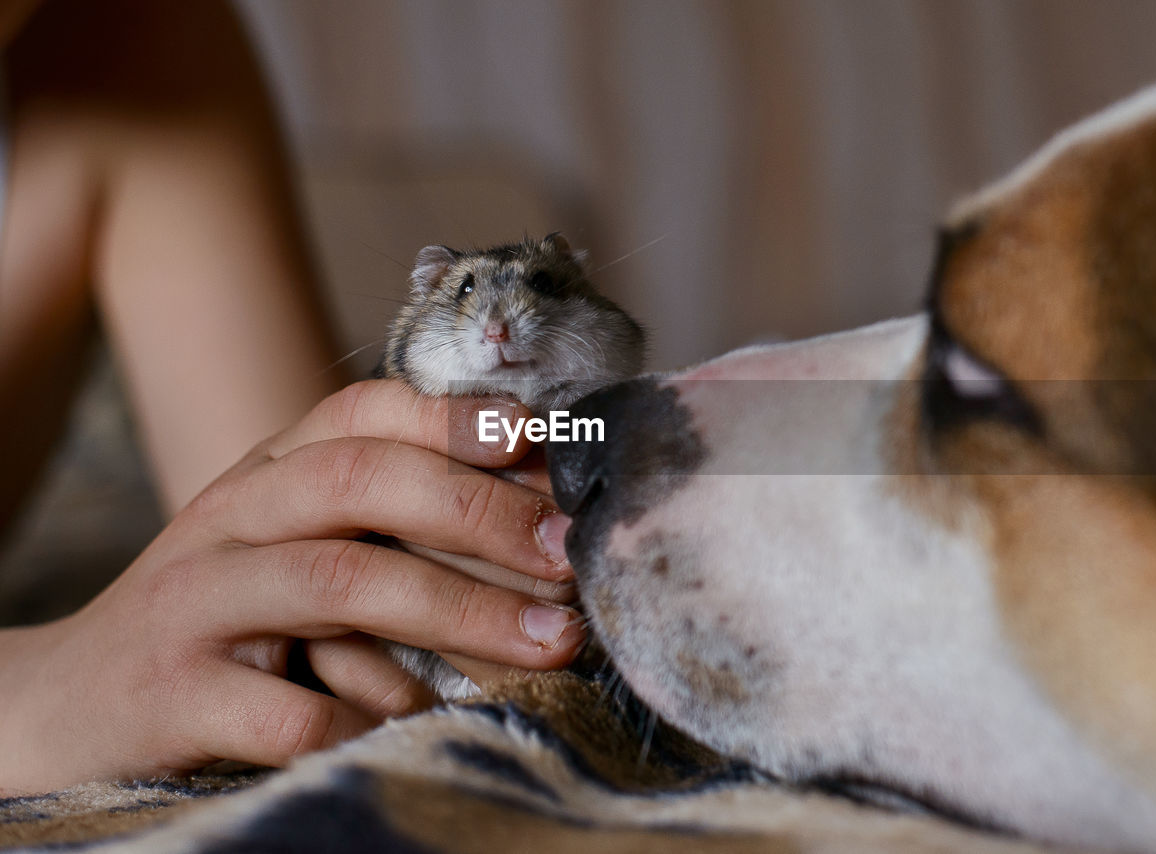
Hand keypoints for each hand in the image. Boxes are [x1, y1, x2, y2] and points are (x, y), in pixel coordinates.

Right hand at [0, 380, 584, 793]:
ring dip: (462, 611)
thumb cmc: (224, 620)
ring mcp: (198, 602)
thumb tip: (538, 526)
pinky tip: (429, 729)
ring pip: (338, 582)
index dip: (452, 417)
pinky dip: (372, 721)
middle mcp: (230, 518)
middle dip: (480, 512)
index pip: (359, 414)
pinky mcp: (177, 693)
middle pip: (360, 482)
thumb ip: (389, 528)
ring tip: (553, 643)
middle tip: (568, 554)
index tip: (537, 437)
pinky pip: (292, 710)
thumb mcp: (295, 549)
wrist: (70, 701)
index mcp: (267, 475)